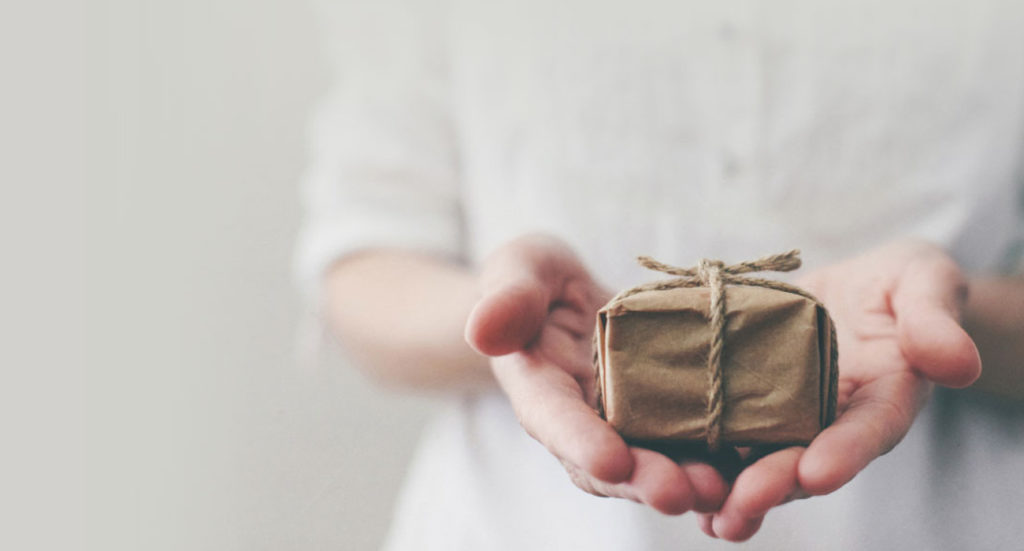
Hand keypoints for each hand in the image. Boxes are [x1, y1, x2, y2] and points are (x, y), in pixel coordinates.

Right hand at [465, 234, 728, 514]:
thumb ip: (508, 294)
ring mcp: (623, 425)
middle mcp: (580, 420)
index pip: (551, 417)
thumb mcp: (521, 267)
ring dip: (683, 481)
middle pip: (606, 461)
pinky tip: (752, 467)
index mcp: (538, 386)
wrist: (570, 301)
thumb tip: (482, 330)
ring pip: (649, 465)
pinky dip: (717, 462)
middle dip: (641, 478)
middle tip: (680, 491)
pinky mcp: (664, 420)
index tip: (609, 461)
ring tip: (721, 491)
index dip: (578, 441)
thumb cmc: (537, 279)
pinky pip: (687, 446)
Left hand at [699, 239, 981, 540]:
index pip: (869, 428)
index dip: (847, 452)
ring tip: (709, 516)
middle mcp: (834, 420)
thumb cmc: (898, 282)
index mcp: (883, 396)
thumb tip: (958, 363)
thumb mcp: (924, 280)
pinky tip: (679, 488)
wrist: (850, 288)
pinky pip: (726, 439)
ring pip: (763, 462)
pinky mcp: (747, 406)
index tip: (819, 473)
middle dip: (775, 483)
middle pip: (806, 459)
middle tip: (743, 502)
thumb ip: (934, 317)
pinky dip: (705, 465)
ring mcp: (788, 419)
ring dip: (735, 492)